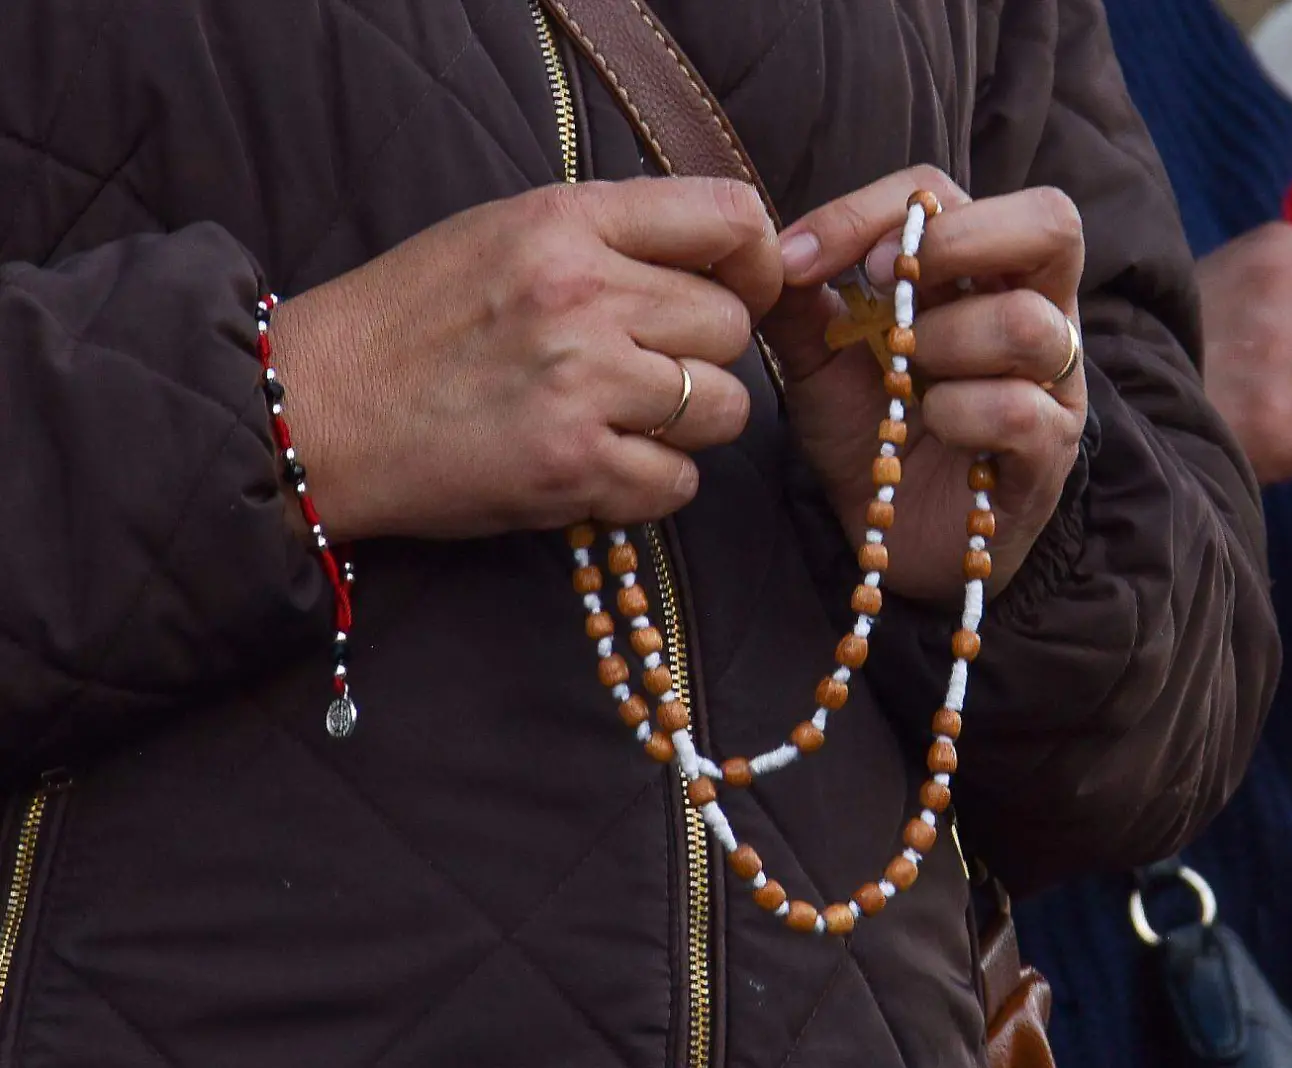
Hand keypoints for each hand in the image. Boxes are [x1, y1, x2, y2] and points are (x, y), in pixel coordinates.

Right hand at [269, 177, 779, 539]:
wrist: (314, 412)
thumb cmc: (409, 321)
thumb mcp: (502, 233)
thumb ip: (608, 233)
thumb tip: (720, 257)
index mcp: (566, 223)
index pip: (728, 218)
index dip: (757, 261)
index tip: (742, 289)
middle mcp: (582, 296)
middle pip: (731, 326)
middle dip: (703, 355)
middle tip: (645, 372)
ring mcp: (581, 384)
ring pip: (722, 407)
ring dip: (688, 425)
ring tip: (622, 421)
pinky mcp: (572, 468)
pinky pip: (679, 482)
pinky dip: (652, 484)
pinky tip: (600, 467)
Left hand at [763, 166, 1087, 603]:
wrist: (893, 539)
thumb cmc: (873, 437)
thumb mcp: (821, 363)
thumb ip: (801, 303)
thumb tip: (766, 246)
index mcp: (978, 270)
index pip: (944, 193)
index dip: (871, 209)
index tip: (800, 259)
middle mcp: (1035, 309)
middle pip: (1052, 221)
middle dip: (956, 240)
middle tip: (887, 282)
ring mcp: (1054, 380)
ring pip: (1029, 323)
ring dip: (946, 343)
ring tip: (907, 379)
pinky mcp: (1052, 450)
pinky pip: (1019, 409)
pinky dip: (958, 414)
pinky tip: (933, 428)